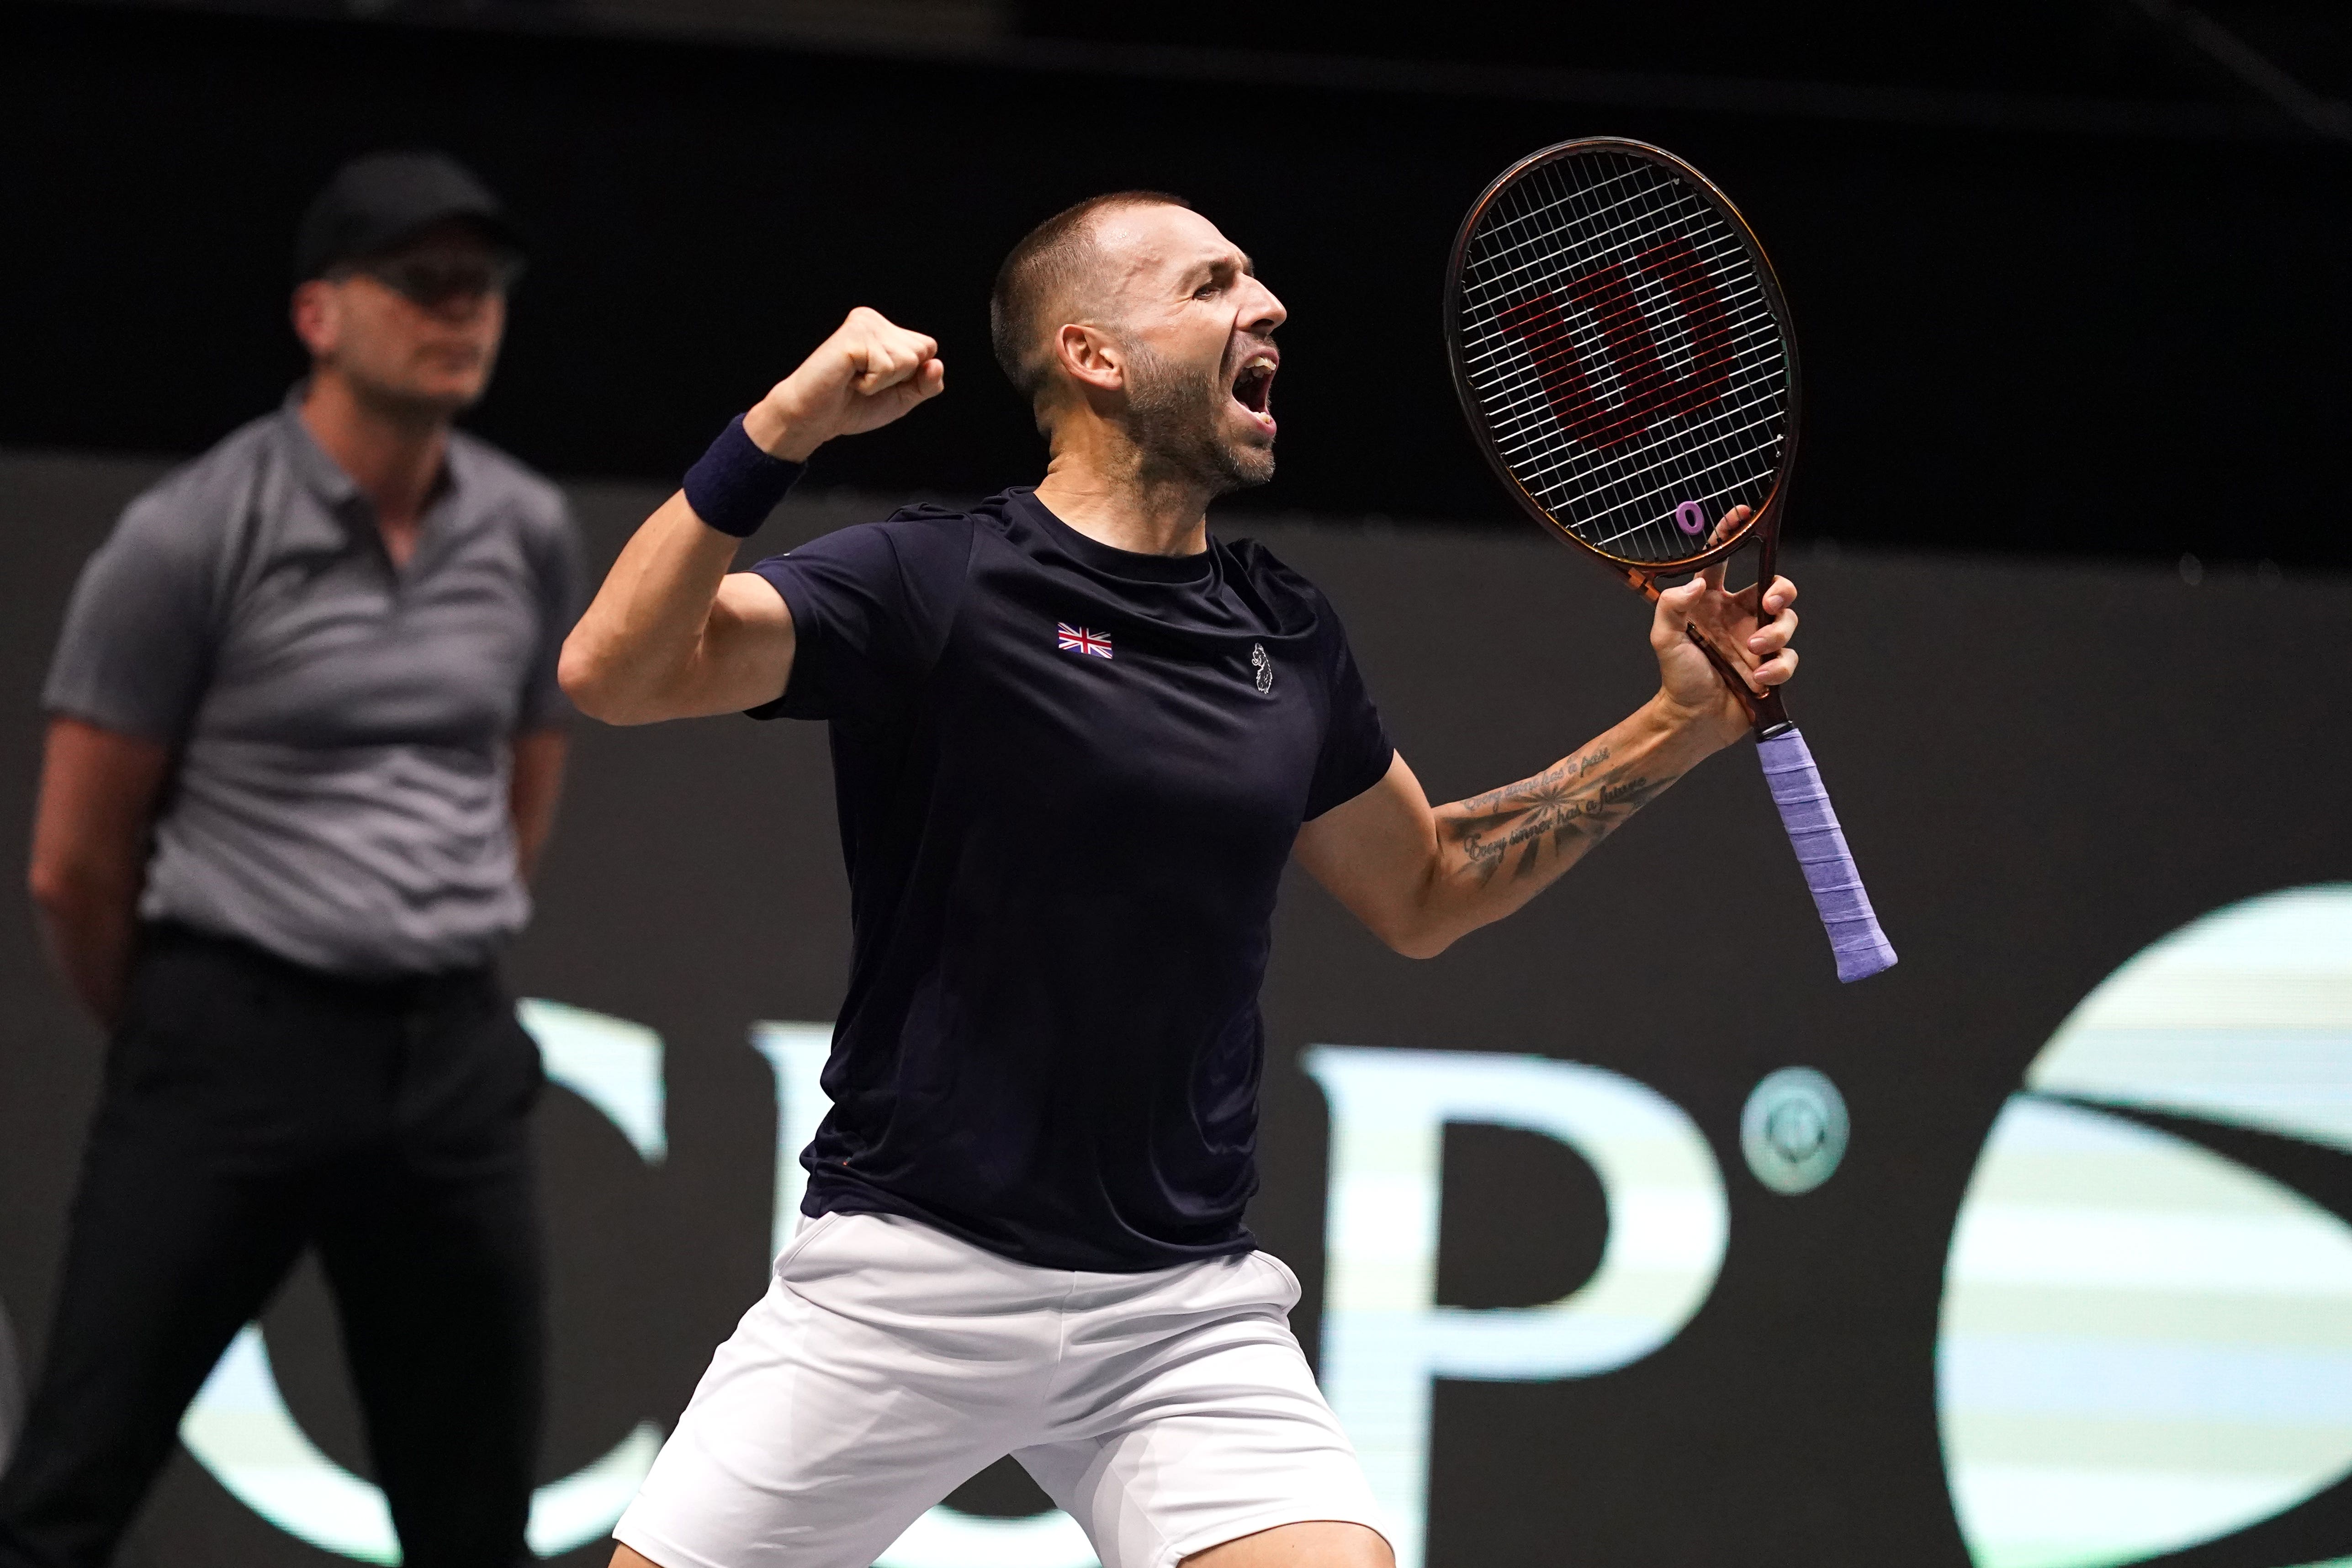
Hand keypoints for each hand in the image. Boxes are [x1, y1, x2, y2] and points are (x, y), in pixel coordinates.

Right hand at [743, 307, 944, 461]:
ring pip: (908, 359)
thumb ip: (926, 383)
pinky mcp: (853, 335)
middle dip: (900, 378)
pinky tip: (849, 379)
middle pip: (923, 351)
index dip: (911, 376)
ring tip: (855, 379)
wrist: (814, 418)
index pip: (928, 349)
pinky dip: (871, 384)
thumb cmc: (852, 406)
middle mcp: (874, 320)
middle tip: (865, 381)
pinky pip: (887, 366)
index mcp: (885, 329)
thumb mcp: (902, 398)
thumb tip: (937, 364)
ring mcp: (863, 324)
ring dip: (884, 382)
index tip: (879, 382)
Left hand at [1648, 504, 1799, 747]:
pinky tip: (1758, 679)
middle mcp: (1738, 616)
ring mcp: (1757, 640)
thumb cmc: (1677, 678)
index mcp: (1712, 602)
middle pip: (1775, 587)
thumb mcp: (1664, 640)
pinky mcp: (1771, 666)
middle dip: (1782, 591)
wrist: (1693, 720)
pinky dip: (1777, 667)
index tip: (1741, 514)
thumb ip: (1672, 606)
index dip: (1732, 535)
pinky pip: (1789, 657)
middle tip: (1770, 605)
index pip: (1723, 560)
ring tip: (1752, 653)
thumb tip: (1696, 583)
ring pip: (1787, 621)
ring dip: (1774, 635)